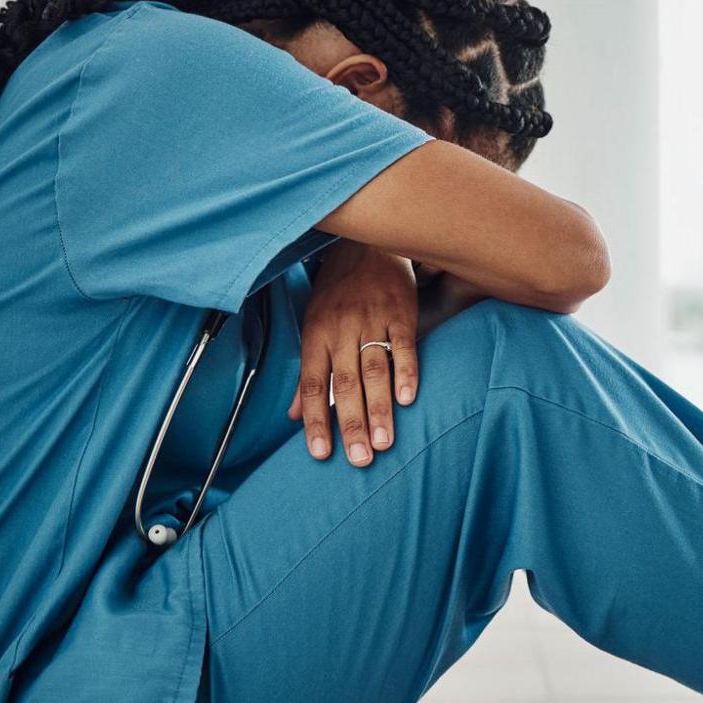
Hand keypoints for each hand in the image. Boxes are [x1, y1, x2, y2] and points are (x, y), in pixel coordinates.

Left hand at [290, 241, 419, 466]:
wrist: (366, 243)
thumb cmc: (338, 290)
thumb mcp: (313, 325)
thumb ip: (308, 374)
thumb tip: (294, 415)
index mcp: (316, 336)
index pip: (313, 384)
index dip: (316, 420)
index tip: (320, 453)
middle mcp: (340, 329)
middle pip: (345, 383)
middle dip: (351, 424)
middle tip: (359, 459)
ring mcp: (371, 319)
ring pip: (373, 369)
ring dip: (379, 408)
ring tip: (384, 443)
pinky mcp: (399, 310)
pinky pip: (402, 344)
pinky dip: (406, 371)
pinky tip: (408, 399)